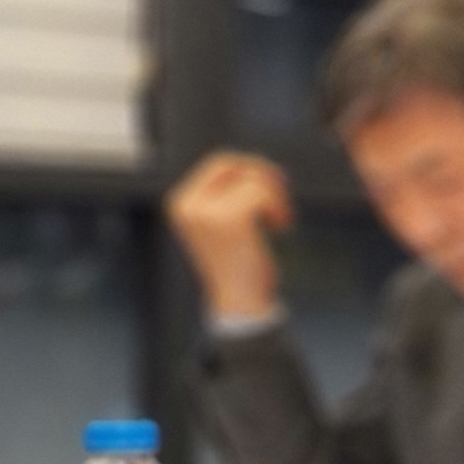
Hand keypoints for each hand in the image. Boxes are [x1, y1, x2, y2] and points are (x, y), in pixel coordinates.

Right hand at [166, 150, 294, 323]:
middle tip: (282, 197)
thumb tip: (254, 164)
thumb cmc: (239, 263)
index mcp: (181, 203)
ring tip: (278, 222)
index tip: (272, 186)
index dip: (250, 168)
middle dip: (263, 174)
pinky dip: (280, 208)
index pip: (219, 163)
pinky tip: (280, 227)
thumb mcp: (223, 224)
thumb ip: (227, 195)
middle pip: (232, 162)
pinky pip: (263, 194)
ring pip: (253, 180)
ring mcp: (205, 211)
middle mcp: (187, 204)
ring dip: (277, 198)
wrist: (240, 301)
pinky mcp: (228, 219)